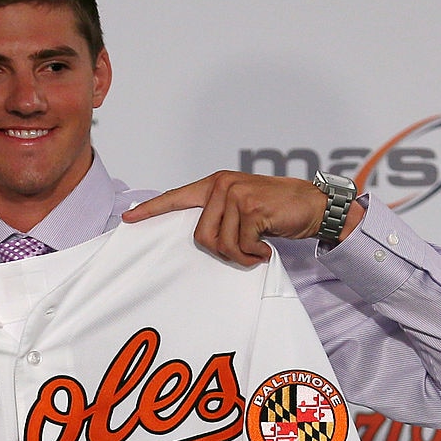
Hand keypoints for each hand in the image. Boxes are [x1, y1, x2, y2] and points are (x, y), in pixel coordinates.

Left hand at [122, 171, 360, 265]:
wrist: (313, 205)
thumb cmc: (277, 211)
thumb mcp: (243, 208)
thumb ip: (219, 214)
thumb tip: (198, 235)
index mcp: (215, 184)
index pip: (176, 197)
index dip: (151, 210)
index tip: (127, 218)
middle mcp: (221, 185)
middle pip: (200, 236)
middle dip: (223, 252)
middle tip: (246, 250)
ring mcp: (235, 195)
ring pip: (219, 244)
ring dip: (241, 255)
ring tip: (257, 248)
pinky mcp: (251, 208)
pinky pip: (240, 246)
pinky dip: (254, 254)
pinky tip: (267, 245)